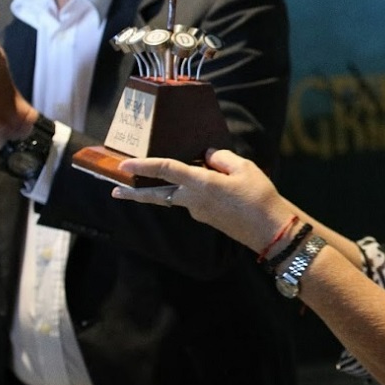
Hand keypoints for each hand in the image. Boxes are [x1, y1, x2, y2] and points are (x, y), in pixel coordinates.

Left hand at [112, 149, 284, 251]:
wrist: (270, 230)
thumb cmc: (259, 196)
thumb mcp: (244, 167)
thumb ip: (221, 157)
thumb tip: (207, 155)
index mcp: (200, 183)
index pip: (166, 170)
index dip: (143, 165)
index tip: (123, 165)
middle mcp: (193, 199)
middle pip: (157, 194)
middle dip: (134, 193)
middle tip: (114, 191)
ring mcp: (198, 212)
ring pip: (178, 195)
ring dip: (174, 186)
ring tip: (200, 173)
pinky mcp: (206, 218)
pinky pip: (194, 200)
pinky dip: (194, 190)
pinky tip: (215, 184)